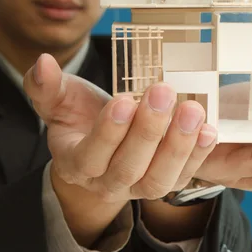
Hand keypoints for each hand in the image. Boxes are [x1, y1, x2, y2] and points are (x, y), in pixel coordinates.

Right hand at [23, 54, 216, 203]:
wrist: (102, 133)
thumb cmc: (79, 113)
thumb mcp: (59, 97)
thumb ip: (46, 85)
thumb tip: (43, 63)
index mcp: (75, 163)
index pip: (89, 156)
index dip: (107, 133)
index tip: (124, 101)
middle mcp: (105, 183)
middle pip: (127, 169)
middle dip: (147, 131)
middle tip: (162, 93)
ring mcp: (137, 187)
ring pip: (157, 181)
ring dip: (177, 146)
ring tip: (192, 110)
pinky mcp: (164, 182)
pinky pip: (183, 177)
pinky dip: (197, 155)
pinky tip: (208, 128)